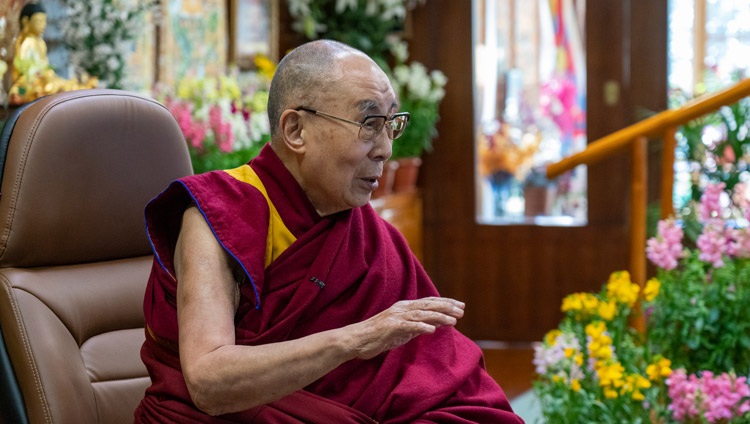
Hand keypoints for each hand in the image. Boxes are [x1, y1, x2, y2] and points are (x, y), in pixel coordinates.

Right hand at [349, 297, 464, 359]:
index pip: (429, 302)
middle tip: (462, 310)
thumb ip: (417, 326)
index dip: (445, 302)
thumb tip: (434, 325)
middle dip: (447, 307)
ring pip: (421, 314)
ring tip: (453, 320)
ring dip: (439, 316)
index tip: (459, 305)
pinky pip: (408, 325)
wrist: (357, 339)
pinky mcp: (391, 326)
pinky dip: (421, 326)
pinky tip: (432, 329)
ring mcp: (396, 316)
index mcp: (405, 307)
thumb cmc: (378, 336)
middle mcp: (402, 308)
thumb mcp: (402, 330)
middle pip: (428, 305)